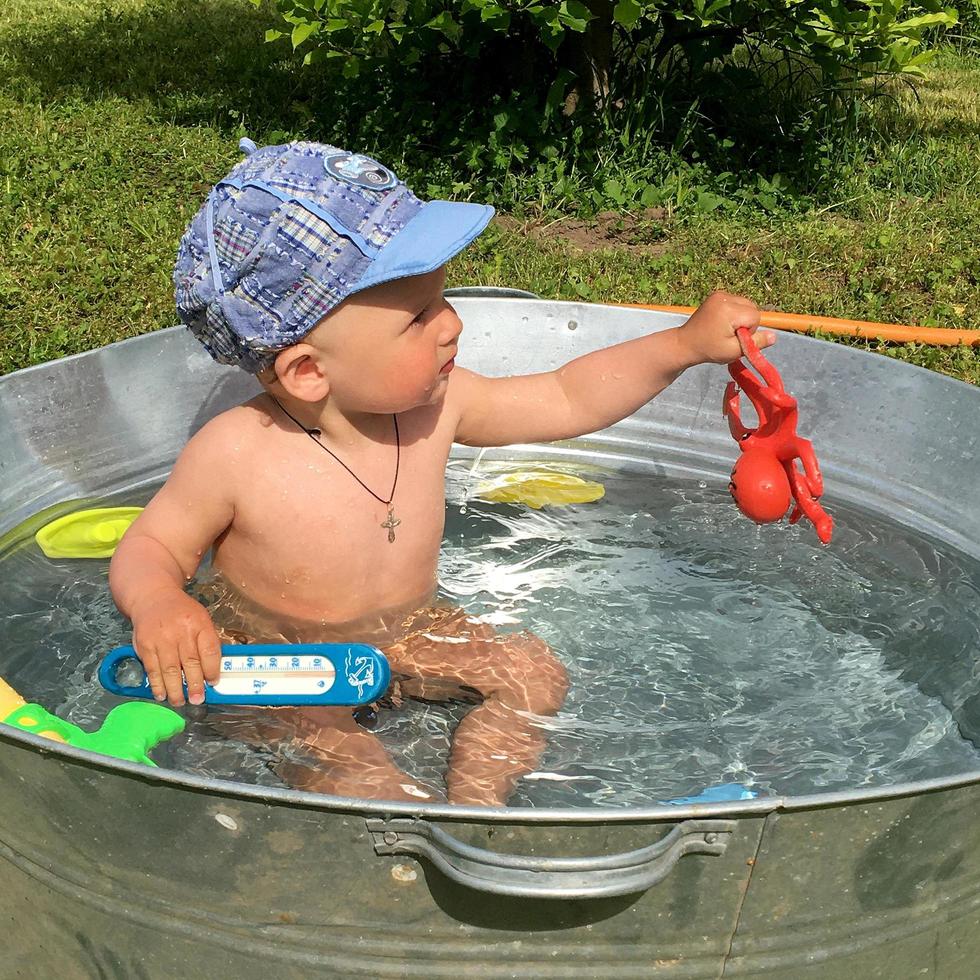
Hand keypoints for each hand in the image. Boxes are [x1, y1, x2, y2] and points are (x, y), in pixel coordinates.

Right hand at [129, 588, 221, 705]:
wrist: (153, 598)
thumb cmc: (181, 612)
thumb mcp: (200, 619)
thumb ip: (207, 642)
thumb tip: (214, 670)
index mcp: (199, 623)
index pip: (209, 650)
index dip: (212, 669)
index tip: (213, 682)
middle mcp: (180, 631)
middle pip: (190, 663)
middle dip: (195, 685)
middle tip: (198, 699)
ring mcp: (161, 638)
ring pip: (170, 670)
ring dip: (176, 689)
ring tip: (180, 702)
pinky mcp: (145, 645)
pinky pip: (152, 669)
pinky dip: (157, 684)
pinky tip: (162, 694)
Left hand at [678, 290, 775, 364]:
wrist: (685, 343)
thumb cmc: (708, 350)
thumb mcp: (733, 351)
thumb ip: (755, 343)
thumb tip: (775, 336)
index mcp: (728, 310)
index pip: (755, 316)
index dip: (749, 330)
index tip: (734, 338)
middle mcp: (724, 297)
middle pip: (752, 308)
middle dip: (746, 323)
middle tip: (729, 335)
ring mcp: (719, 294)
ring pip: (746, 305)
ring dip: (741, 318)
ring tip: (724, 329)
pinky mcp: (717, 295)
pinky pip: (737, 302)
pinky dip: (734, 313)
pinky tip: (722, 322)